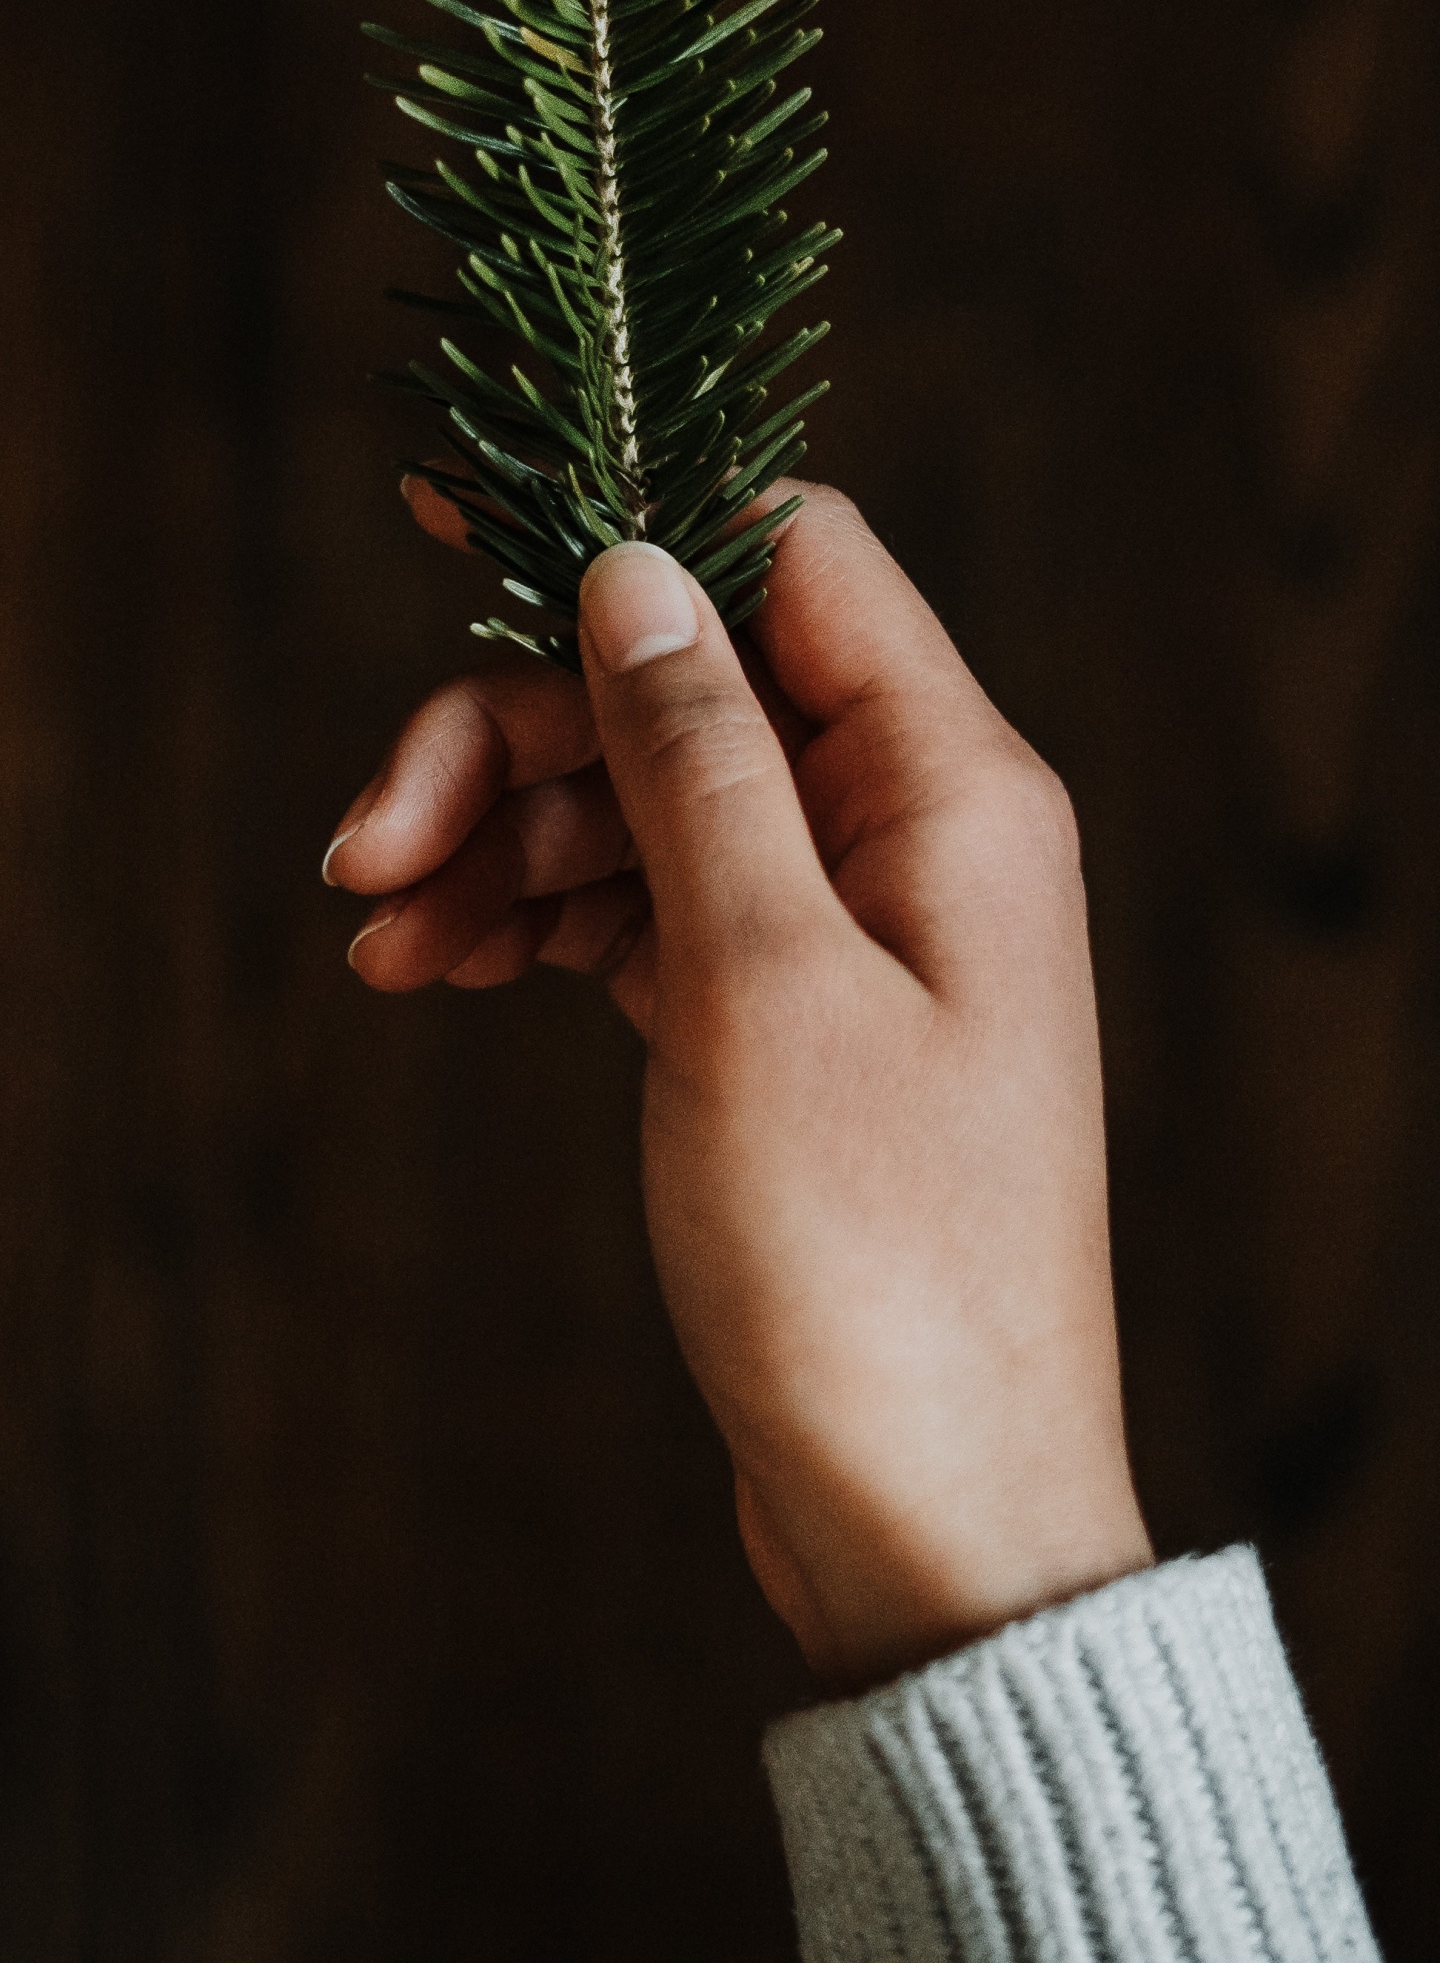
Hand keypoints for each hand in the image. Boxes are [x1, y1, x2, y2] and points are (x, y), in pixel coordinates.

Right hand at [325, 483, 1151, 1687]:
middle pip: (680, 690)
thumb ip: (694, 754)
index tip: (452, 522)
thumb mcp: (759, 980)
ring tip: (381, 931)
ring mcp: (845, 926)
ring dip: (500, 843)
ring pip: (642, 802)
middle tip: (367, 841)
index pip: (789, 560)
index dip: (626, 522)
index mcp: (950, 783)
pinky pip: (643, 910)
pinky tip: (429, 965)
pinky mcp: (782, 1015)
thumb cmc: (873, 1260)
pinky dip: (535, 922)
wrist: (928, 1518)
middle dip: (514, 741)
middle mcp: (908, 830)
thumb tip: (634, 565)